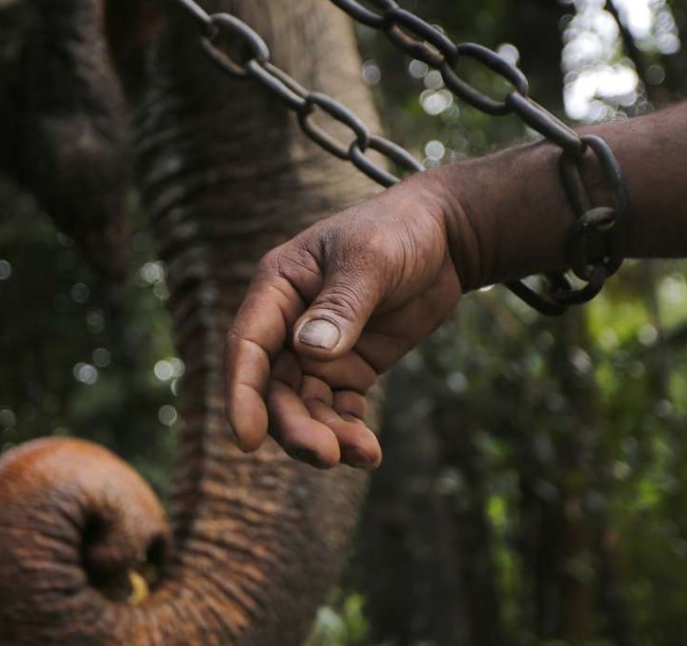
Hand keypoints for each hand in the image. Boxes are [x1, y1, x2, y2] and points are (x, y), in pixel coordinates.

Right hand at [224, 176, 469, 468]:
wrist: (444, 237)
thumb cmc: (398, 231)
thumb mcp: (371, 260)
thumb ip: (341, 305)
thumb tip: (309, 352)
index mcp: (278, 287)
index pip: (248, 346)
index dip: (242, 394)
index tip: (246, 440)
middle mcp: (288, 323)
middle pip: (275, 388)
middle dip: (294, 426)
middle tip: (325, 456)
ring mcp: (318, 350)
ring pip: (305, 406)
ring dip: (325, 435)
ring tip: (362, 453)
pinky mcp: (349, 368)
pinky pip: (339, 409)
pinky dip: (348, 433)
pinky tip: (370, 452)